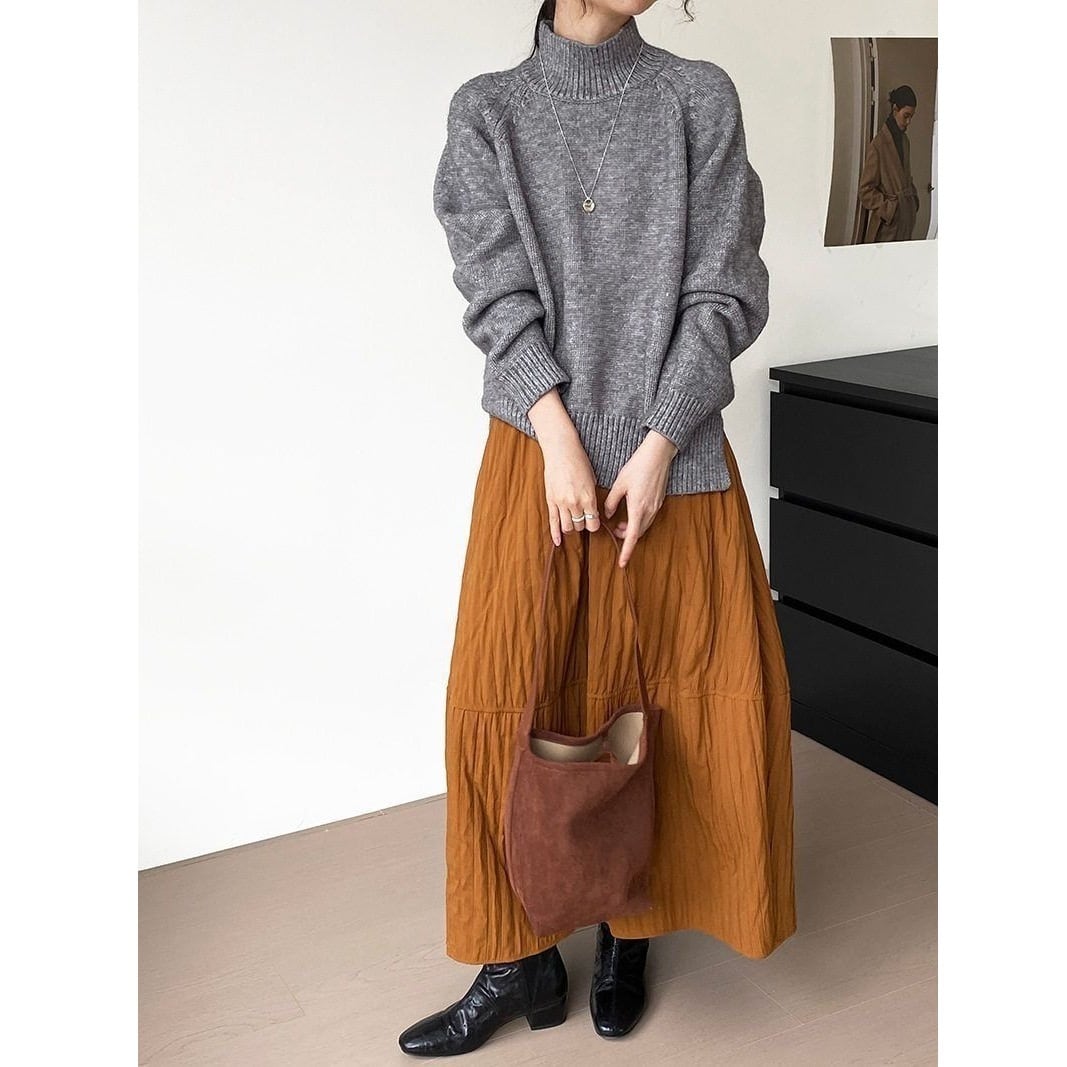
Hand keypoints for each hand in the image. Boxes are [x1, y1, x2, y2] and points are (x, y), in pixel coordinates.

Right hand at [528, 388, 601, 545]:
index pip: (593, 524)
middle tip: (583, 519)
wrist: (561, 450)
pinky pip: (553, 522)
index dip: (594, 525)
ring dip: (571, 527)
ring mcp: (561, 503)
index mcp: (588, 498)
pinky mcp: (550, 500)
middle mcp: (575, 503)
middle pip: (580, 526)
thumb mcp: (592, 480)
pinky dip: (555, 534)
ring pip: (567, 527)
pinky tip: (558, 542)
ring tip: (572, 522)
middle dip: (583, 525)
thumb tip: (592, 512)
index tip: (594, 522)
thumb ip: (591, 498)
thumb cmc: (579, 462)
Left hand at [603, 430, 677, 566]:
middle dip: (626, 537)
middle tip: (614, 531)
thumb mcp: (619, 484)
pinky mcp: (659, 501)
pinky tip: (630, 511)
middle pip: (638, 533)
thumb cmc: (638, 467)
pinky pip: (648, 517)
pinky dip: (638, 520)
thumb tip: (608, 515)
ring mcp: (656, 506)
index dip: (626, 551)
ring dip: (632, 528)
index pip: (631, 537)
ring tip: (619, 521)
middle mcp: (649, 510)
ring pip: (643, 525)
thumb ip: (611, 502)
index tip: (622, 563)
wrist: (658, 455)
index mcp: (638, 508)